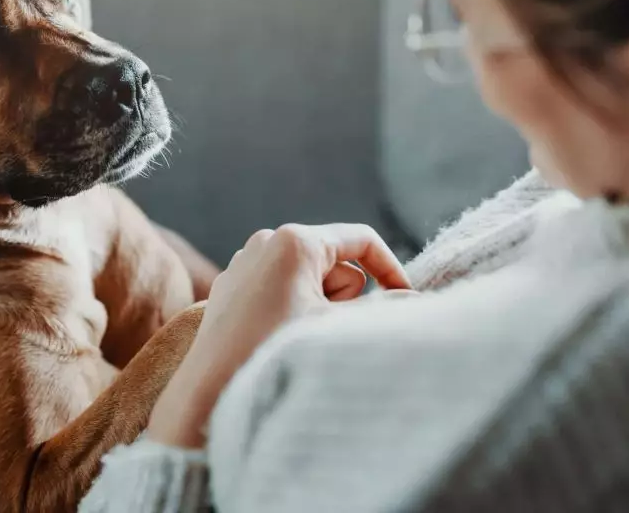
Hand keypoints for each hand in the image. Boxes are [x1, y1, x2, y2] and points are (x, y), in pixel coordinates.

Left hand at [147, 224, 409, 447]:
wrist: (211, 389)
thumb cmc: (274, 352)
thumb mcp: (335, 327)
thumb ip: (383, 308)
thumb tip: (417, 299)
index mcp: (296, 240)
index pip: (360, 239)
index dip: (389, 268)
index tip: (404, 298)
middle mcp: (267, 239)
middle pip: (334, 261)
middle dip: (342, 294)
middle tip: (324, 327)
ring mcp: (245, 260)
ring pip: (308, 276)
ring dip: (317, 303)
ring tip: (296, 335)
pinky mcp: (231, 284)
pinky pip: (278, 287)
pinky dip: (289, 307)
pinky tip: (273, 335)